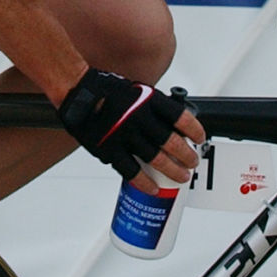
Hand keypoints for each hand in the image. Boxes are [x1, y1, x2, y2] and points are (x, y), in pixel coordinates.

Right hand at [57, 68, 203, 186]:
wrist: (76, 90)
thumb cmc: (105, 88)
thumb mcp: (136, 90)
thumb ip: (152, 106)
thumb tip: (170, 121)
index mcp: (147, 100)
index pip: (179, 116)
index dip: (193, 130)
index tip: (199, 138)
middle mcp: (139, 117)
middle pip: (171, 142)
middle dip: (186, 155)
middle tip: (193, 163)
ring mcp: (124, 134)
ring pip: (155, 159)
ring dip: (172, 170)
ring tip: (181, 177)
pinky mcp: (109, 148)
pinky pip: (130, 171)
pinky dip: (144, 182)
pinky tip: (153, 188)